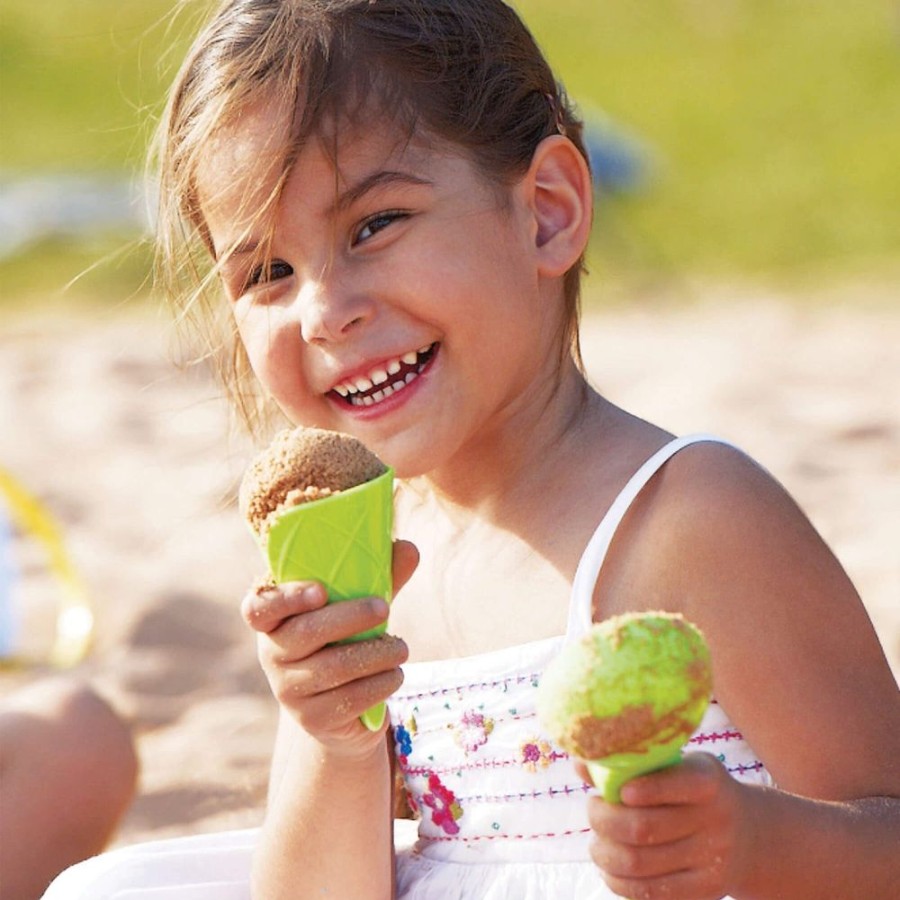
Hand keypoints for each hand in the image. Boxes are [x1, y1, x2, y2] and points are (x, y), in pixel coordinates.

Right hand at [241, 540, 417, 752]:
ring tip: (401, 648)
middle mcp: (271, 655)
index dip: (286, 598)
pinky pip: (350, 698)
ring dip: (376, 654)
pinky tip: (395, 675)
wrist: (344, 710)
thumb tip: (409, 549)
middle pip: (305, 633)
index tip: (321, 590)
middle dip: (351, 617)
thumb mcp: (357, 609)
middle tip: (385, 608)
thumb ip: (377, 578)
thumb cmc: (347, 641)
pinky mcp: (312, 719)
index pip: (259, 608)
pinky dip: (380, 683)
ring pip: (333, 668)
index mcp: (273, 620)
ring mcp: (288, 690)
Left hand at [578, 753, 751, 899]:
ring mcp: (712, 859)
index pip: (677, 784)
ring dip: (604, 854)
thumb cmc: (691, 790)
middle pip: (643, 828)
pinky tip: (610, 869)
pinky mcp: (705, 891)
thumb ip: (632, 765)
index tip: (620, 791)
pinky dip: (619, 882)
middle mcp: (715, 820)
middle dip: (604, 821)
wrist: (748, 834)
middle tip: (593, 811)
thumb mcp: (676, 766)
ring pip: (639, 863)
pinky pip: (650, 892)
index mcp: (707, 781)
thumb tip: (581, 764)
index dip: (644, 789)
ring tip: (597, 844)